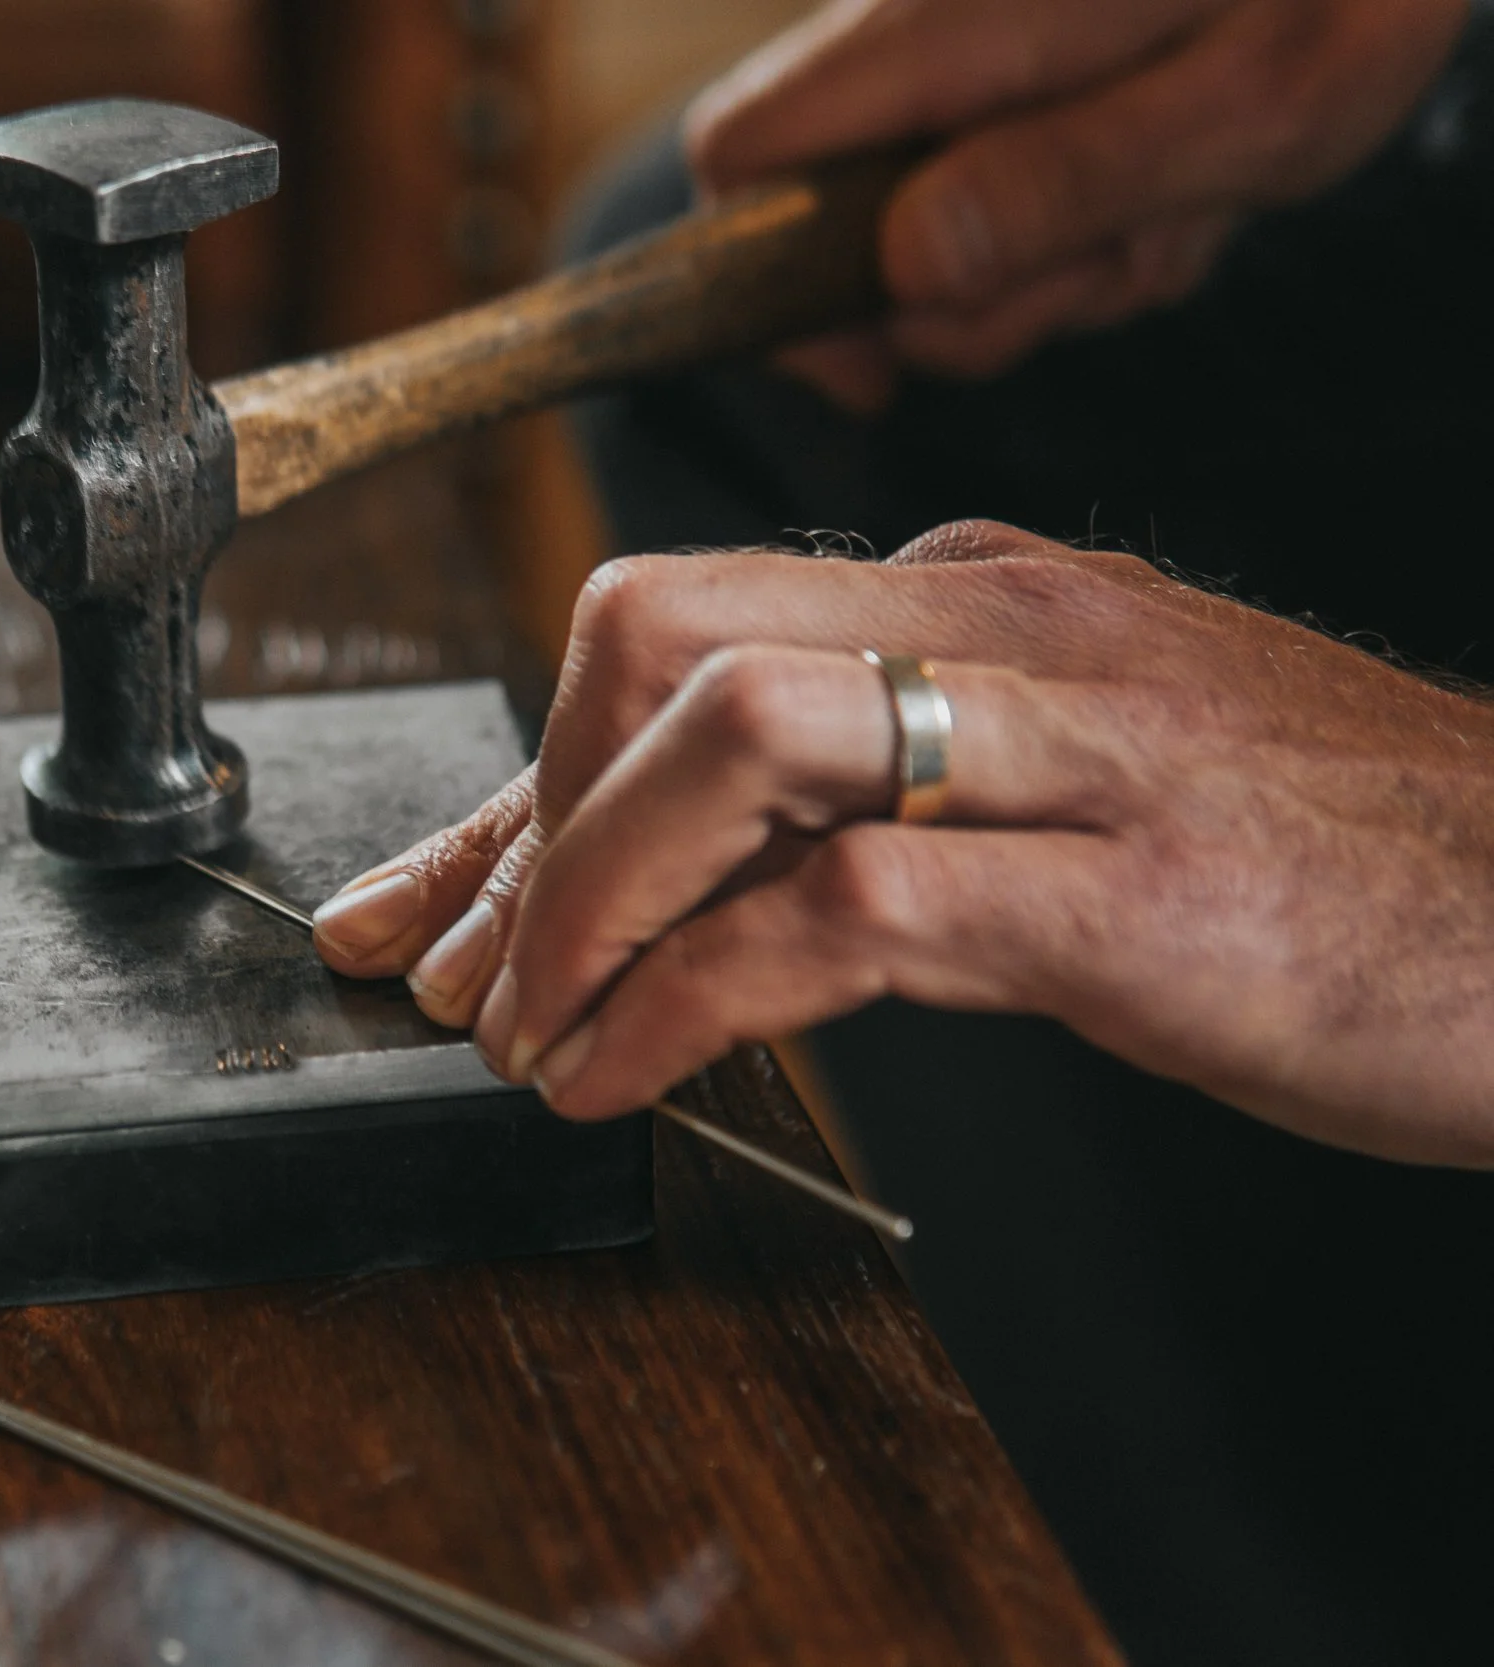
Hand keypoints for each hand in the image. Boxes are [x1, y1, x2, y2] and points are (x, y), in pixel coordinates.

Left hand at [312, 524, 1493, 1166]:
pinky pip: (841, 907)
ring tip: (528, 1031)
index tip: (432, 913)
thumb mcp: (1069, 784)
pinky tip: (628, 1073)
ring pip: (730, 734)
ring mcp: (1070, 743)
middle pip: (657, 634)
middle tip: (475, 975)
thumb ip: (881, 797)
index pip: (670, 631)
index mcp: (976, 589)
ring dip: (576, 897)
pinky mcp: (1131, 892)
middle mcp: (1003, 624)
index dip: (514, 789)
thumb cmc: (1321, 858)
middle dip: (522, 817)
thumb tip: (681, 882)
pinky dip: (687, 995)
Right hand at [682, 0, 1469, 403]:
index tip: (876, 364)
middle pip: (831, 221)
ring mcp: (964, 56)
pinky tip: (1171, 188)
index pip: (742, 156)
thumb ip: (1065, 182)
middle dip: (959, 300)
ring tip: (1172, 213)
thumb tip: (905, 269)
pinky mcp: (1011, 72)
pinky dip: (1078, 226)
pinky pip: (1000, 191)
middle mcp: (926, 31)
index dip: (768, 282)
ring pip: (928, 223)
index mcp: (950, 27)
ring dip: (1045, 266)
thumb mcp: (1242, 105)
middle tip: (1106, 273)